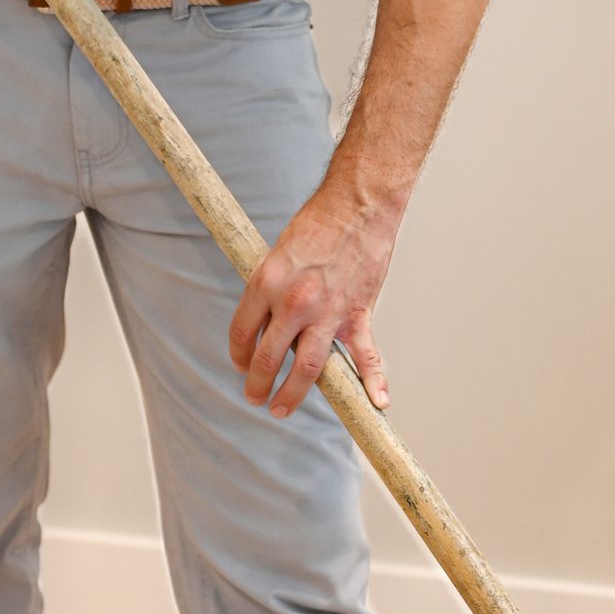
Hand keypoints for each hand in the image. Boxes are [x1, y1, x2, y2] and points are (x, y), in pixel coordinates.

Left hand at [228, 177, 396, 419]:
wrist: (357, 205)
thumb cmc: (317, 223)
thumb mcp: (277, 253)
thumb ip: (270, 289)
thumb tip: (267, 321)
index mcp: (266, 283)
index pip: (242, 333)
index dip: (238, 355)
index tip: (240, 365)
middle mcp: (293, 302)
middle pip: (268, 358)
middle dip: (256, 384)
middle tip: (254, 397)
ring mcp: (327, 312)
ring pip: (306, 368)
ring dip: (291, 394)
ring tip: (280, 408)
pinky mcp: (357, 314)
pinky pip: (366, 356)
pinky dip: (373, 381)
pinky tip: (376, 403)